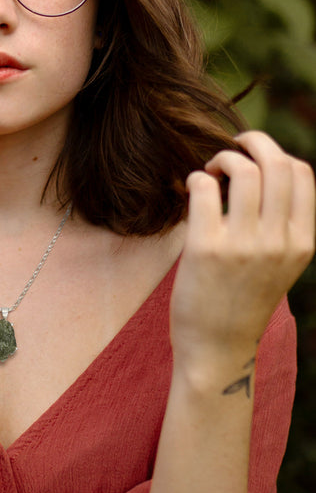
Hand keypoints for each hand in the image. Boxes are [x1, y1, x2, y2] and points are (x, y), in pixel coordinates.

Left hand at [170, 131, 314, 372]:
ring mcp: (244, 245)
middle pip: (276, 164)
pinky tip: (190, 189)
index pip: (302, 173)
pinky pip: (204, 190)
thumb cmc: (242, 302)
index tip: (253, 154)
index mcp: (302, 242)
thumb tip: (258, 176)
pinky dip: (196, 179)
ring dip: (221, 160)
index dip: (275, 152)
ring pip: (243, 171)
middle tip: (229, 148)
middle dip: (250, 142)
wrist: (218, 349)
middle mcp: (279, 240)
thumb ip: (279, 226)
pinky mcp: (206, 249)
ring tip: (208, 173)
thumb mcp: (278, 265)